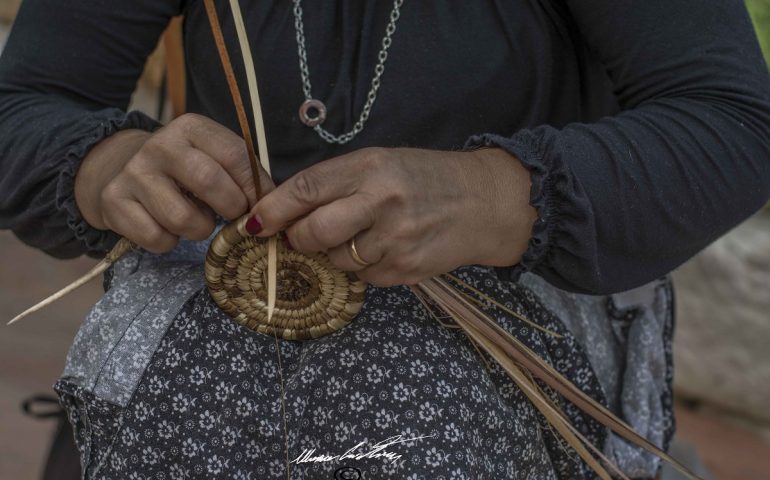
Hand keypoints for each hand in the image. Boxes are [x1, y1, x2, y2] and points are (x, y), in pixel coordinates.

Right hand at [74, 113, 272, 252]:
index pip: (236, 155)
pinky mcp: (114, 202)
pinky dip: (169, 242)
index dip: (256, 187)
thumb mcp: (211, 157)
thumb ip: (242, 175)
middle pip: (209, 182)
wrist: (117, 167)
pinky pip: (157, 238)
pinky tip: (167, 227)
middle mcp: (160, 145)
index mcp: (192, 128)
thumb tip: (272, 206)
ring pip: (183, 219)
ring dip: (200, 230)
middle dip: (231, 208)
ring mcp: (134, 173)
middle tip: (233, 216)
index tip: (260, 204)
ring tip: (197, 220)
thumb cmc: (183, 170)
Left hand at [249, 147, 535, 286]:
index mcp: (370, 167)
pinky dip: (363, 267)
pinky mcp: (405, 269)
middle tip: (302, 236)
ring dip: (335, 253)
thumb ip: (337, 183)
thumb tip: (286, 213)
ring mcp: (394, 240)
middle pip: (313, 232)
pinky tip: (386, 248)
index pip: (306, 189)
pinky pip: (363, 277)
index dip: (272, 209)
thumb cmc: (425, 178)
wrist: (483, 202)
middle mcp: (381, 202)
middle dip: (298, 238)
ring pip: (335, 260)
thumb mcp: (382, 163)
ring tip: (363, 235)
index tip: (252, 223)